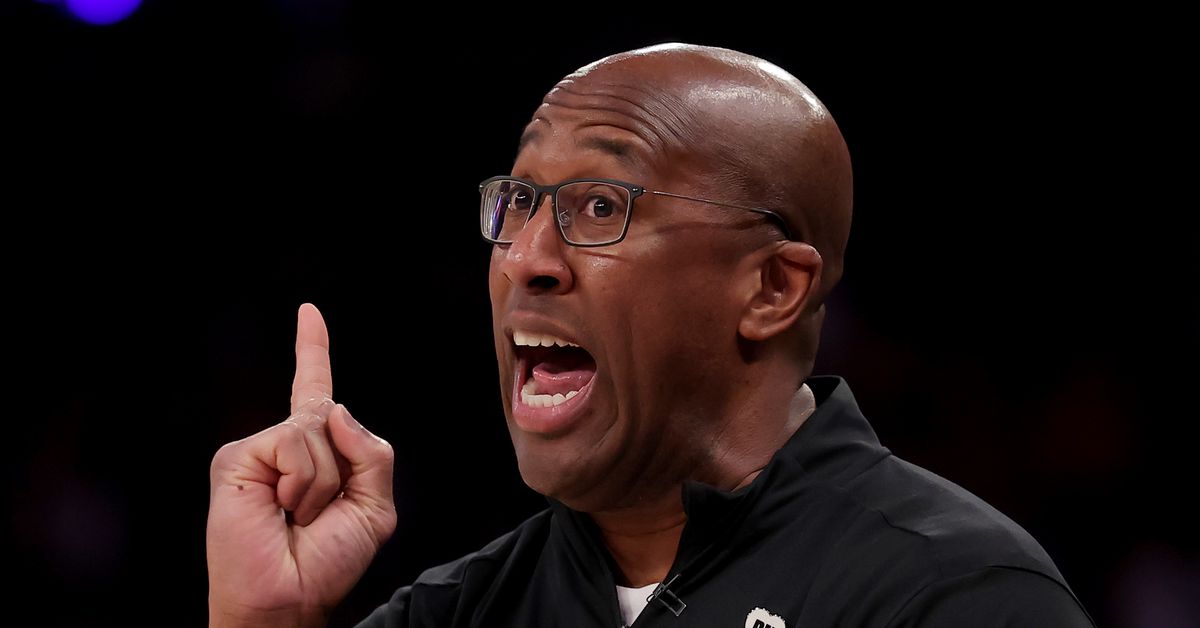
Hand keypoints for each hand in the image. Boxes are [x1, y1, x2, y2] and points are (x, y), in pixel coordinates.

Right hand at [206, 303, 395, 626]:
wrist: (288, 597)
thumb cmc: (327, 560)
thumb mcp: (375, 506)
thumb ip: (371, 452)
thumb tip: (335, 409)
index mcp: (316, 454)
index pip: (315, 391)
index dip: (312, 351)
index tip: (309, 312)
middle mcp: (283, 444)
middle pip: (334, 418)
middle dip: (344, 470)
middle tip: (316, 517)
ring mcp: (258, 449)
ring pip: (316, 430)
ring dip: (323, 483)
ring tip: (298, 516)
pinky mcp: (236, 457)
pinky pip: (293, 442)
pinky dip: (302, 481)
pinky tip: (282, 508)